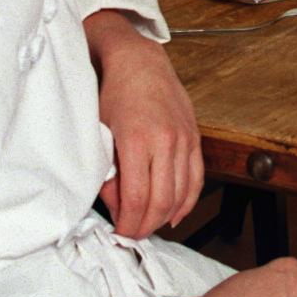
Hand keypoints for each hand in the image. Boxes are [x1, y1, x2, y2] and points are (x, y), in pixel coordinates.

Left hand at [89, 12, 203, 237]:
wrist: (139, 62)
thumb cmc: (113, 94)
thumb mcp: (100, 133)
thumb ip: (108, 172)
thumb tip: (117, 205)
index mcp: (137, 140)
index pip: (138, 199)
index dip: (129, 224)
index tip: (119, 232)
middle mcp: (166, 141)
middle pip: (162, 202)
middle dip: (146, 226)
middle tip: (132, 234)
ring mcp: (184, 139)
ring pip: (182, 194)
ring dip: (165, 217)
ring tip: (149, 225)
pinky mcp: (194, 137)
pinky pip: (196, 178)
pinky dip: (187, 201)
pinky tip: (175, 213)